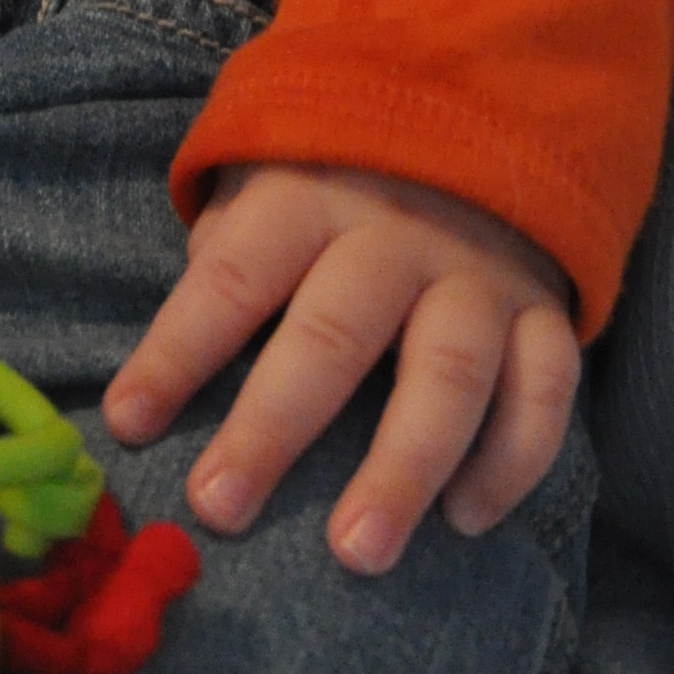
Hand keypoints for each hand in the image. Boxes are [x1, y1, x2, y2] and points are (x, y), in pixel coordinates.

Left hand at [103, 160, 580, 575]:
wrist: (481, 119)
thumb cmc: (337, 182)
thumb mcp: (267, 182)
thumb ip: (225, 256)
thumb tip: (169, 360)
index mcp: (307, 196)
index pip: (233, 277)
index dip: (178, 350)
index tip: (130, 424)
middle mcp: (396, 233)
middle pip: (332, 334)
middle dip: (272, 428)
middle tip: (219, 508)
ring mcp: (477, 273)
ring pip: (447, 373)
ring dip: (402, 467)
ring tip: (356, 553)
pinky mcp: (543, 310)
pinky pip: (544, 388)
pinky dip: (512, 459)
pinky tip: (465, 520)